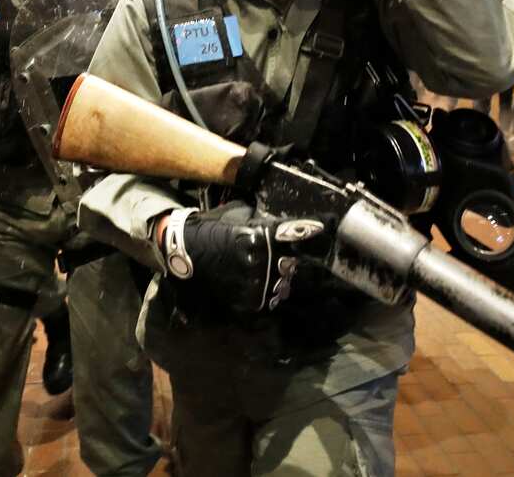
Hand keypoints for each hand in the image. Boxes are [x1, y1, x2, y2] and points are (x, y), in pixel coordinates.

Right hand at [164, 203, 332, 313]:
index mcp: (260, 236)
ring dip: (279, 276)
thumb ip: (263, 220)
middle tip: (283, 254)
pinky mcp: (247, 299)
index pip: (296, 233)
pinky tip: (259, 282)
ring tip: (267, 269)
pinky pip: (269, 297)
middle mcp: (261, 260)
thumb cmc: (213, 228)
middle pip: (292, 261)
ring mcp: (254, 282)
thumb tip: (286, 222)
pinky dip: (267, 290)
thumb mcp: (239, 215)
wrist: (184, 250)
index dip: (314, 228)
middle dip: (290, 258)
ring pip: (283, 282)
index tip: (328, 224)